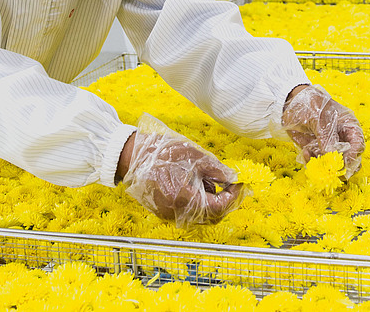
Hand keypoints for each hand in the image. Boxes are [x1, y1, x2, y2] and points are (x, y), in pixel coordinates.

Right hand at [120, 114, 245, 226]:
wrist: (130, 156)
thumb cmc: (160, 152)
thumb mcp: (193, 156)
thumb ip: (215, 170)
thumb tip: (232, 178)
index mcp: (183, 199)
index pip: (218, 208)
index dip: (233, 197)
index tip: (240, 184)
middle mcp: (176, 213)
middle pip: (210, 217)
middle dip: (226, 202)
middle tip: (233, 185)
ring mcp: (168, 214)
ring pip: (200, 216)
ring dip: (212, 202)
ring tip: (212, 179)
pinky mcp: (163, 211)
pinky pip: (188, 212)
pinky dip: (199, 202)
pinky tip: (198, 184)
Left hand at [281, 85, 364, 177]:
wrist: (291, 101)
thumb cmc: (311, 104)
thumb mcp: (319, 118)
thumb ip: (326, 137)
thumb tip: (331, 155)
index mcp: (349, 127)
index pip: (358, 145)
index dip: (352, 156)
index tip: (342, 163)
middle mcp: (341, 139)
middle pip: (349, 159)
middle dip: (339, 166)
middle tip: (329, 168)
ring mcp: (329, 146)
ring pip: (332, 165)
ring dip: (323, 165)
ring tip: (311, 154)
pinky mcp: (316, 150)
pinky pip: (318, 163)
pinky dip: (312, 162)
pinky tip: (305, 152)